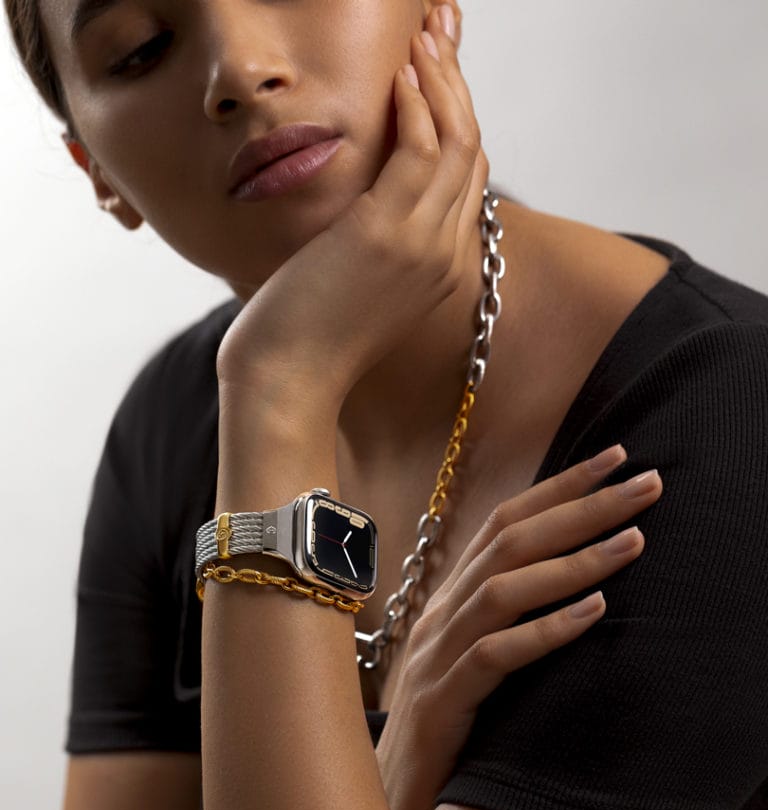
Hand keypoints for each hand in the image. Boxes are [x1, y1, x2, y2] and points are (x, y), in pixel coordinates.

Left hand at [216, 7, 488, 411]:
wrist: (287, 380)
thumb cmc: (307, 335)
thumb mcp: (354, 283)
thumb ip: (376, 240)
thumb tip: (365, 201)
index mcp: (443, 268)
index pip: (466, 177)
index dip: (457, 115)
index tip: (437, 71)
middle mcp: (446, 256)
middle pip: (472, 150)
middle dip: (458, 82)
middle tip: (439, 30)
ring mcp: (423, 247)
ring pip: (458, 142)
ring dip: (442, 80)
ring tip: (421, 35)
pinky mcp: (388, 235)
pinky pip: (422, 152)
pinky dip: (416, 106)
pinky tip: (398, 74)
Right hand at [376, 446, 662, 809]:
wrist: (381, 795)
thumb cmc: (439, 726)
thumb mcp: (471, 659)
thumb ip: (504, 618)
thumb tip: (567, 583)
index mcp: (451, 599)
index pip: (505, 522)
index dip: (559, 486)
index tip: (616, 459)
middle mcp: (441, 614)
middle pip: (510, 542)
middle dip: (581, 506)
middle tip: (645, 481)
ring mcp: (437, 654)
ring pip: (504, 589)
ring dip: (573, 561)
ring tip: (634, 542)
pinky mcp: (441, 700)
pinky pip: (495, 656)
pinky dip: (545, 630)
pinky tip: (592, 614)